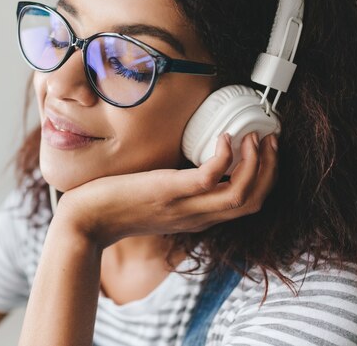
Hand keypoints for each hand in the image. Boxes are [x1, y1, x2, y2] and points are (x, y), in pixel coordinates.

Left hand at [53, 132, 278, 248]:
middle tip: (270, 138)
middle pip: (253, 200)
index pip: (247, 205)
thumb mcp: (158, 201)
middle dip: (270, 169)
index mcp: (198, 218)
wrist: (86, 221)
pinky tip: (224, 138)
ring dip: (256, 162)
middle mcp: (198, 216)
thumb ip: (178, 189)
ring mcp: (185, 206)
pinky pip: (210, 177)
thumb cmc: (117, 207)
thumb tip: (186, 162)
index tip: (265, 150)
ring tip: (255, 136)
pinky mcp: (169, 192)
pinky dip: (225, 156)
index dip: (265, 178)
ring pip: (241, 194)